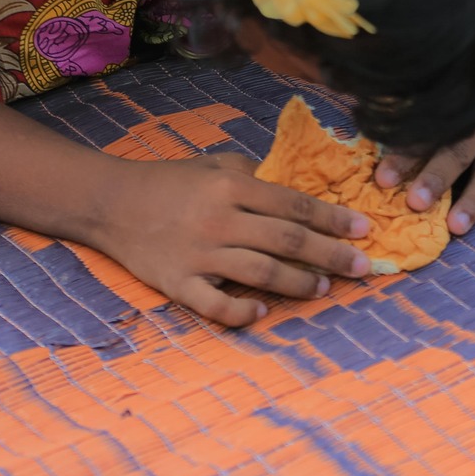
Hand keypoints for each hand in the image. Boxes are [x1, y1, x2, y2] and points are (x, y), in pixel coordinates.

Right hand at [90, 153, 371, 326]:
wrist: (110, 202)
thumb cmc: (171, 181)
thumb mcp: (215, 163)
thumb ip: (257, 174)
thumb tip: (302, 189)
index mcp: (232, 186)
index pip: (295, 205)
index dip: (334, 219)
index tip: (364, 231)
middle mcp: (220, 220)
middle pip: (288, 241)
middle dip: (331, 256)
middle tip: (361, 268)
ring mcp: (198, 255)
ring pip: (261, 273)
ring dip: (298, 283)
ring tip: (322, 288)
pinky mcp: (176, 283)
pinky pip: (214, 305)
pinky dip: (240, 312)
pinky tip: (262, 312)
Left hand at [374, 112, 474, 234]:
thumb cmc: (446, 102)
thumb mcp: (423, 102)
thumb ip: (402, 120)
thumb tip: (368, 131)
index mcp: (452, 108)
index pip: (425, 134)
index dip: (403, 156)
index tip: (382, 179)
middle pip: (457, 152)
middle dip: (436, 179)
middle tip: (416, 203)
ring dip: (473, 198)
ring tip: (457, 225)